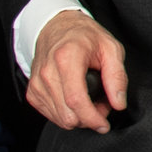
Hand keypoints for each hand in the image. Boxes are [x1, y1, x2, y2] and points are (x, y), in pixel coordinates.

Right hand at [27, 10, 129, 131]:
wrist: (55, 26)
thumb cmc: (83, 36)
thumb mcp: (110, 48)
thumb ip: (117, 76)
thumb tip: (119, 103)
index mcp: (67, 58)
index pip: (76, 101)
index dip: (92, 119)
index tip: (104, 124)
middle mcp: (48, 72)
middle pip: (68, 115)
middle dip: (89, 119)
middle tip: (101, 105)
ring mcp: (37, 83)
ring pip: (60, 119)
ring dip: (78, 117)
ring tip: (89, 100)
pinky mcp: (32, 92)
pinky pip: (51, 115)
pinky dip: (66, 114)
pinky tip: (74, 100)